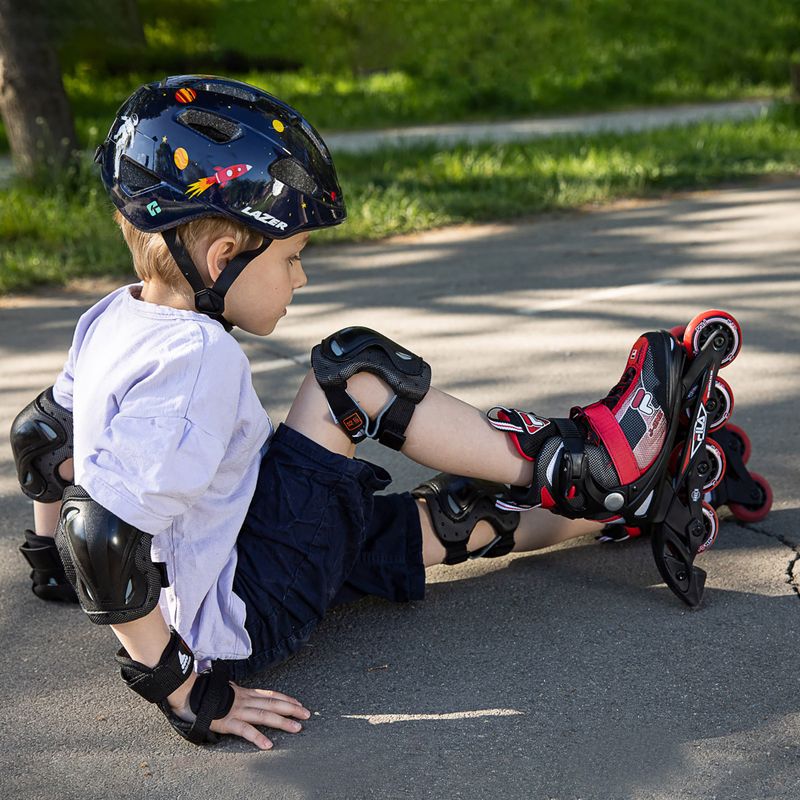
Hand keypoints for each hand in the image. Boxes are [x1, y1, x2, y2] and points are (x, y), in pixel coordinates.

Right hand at [169, 676, 310, 749]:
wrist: (187, 692)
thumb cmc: (205, 693)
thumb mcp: (226, 692)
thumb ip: (236, 695)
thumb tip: (242, 697)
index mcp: (244, 693)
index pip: (270, 694)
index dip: (286, 698)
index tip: (299, 703)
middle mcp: (245, 700)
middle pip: (273, 704)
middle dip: (292, 708)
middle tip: (307, 714)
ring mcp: (237, 710)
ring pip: (264, 715)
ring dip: (282, 722)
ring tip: (297, 728)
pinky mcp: (228, 722)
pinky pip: (246, 730)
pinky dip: (258, 737)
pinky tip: (268, 745)